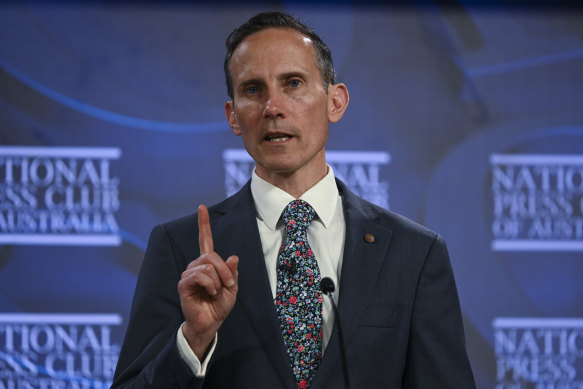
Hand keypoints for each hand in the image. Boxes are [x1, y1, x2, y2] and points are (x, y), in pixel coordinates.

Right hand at [178, 205, 238, 359]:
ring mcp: (189, 274)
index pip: (205, 240)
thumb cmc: (219, 306)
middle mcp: (196, 265)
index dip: (203, 224)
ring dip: (218, 280)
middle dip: (225, 270)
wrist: (210, 323)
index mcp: (208, 264)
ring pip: (207, 266)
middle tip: (229, 285)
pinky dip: (210, 284)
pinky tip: (210, 293)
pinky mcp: (184, 284)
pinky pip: (199, 275)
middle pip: (211, 255)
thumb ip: (232, 273)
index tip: (201, 207)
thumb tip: (233, 257)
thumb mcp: (232, 288)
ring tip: (217, 292)